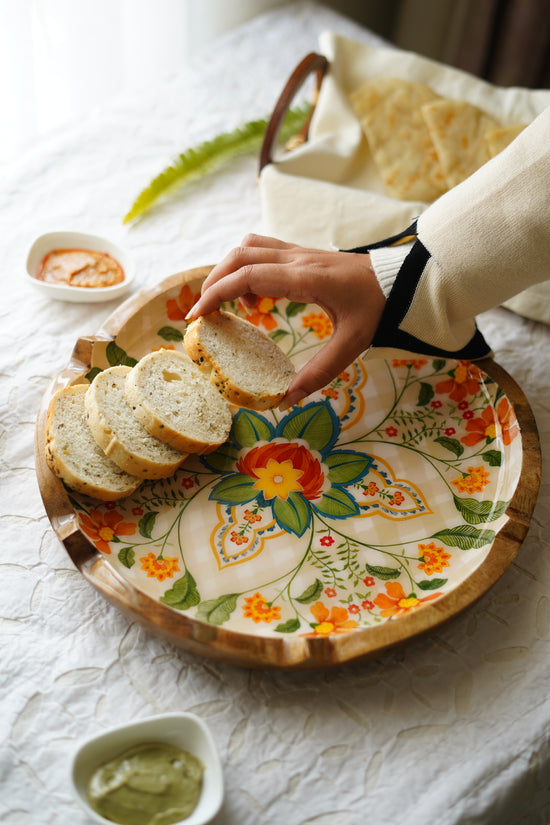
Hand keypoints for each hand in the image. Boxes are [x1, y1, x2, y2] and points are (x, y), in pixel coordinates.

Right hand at [186, 234, 384, 408]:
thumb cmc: (379, 308)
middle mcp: (298, 258)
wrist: (402, 280)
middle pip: (239, 256)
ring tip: (229, 305)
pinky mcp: (303, 253)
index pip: (248, 275)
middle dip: (214, 281)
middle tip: (204, 313)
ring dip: (229, 270)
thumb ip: (320, 372)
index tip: (197, 316)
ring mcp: (300, 251)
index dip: (216, 293)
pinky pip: (263, 250)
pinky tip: (256, 296)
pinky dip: (246, 267)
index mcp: (306, 277)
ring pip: (249, 247)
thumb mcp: (352, 344)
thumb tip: (288, 400)